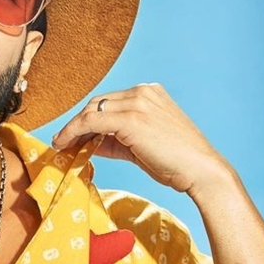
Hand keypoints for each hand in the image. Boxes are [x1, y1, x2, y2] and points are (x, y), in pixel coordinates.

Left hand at [51, 83, 232, 195]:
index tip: (75, 135)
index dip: (89, 119)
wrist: (202, 171)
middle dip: (78, 123)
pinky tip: (65, 144)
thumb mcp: (145, 144)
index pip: (110, 102)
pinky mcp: (130, 118)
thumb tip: (89, 142)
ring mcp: (137, 103)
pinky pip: (90, 122)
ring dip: (72, 128)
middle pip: (98, 103)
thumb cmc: (179, 162)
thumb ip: (118, 138)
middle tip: (63, 142)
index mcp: (150, 92)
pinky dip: (73, 132)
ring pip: (91, 111)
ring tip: (62, 145)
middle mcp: (143, 91)